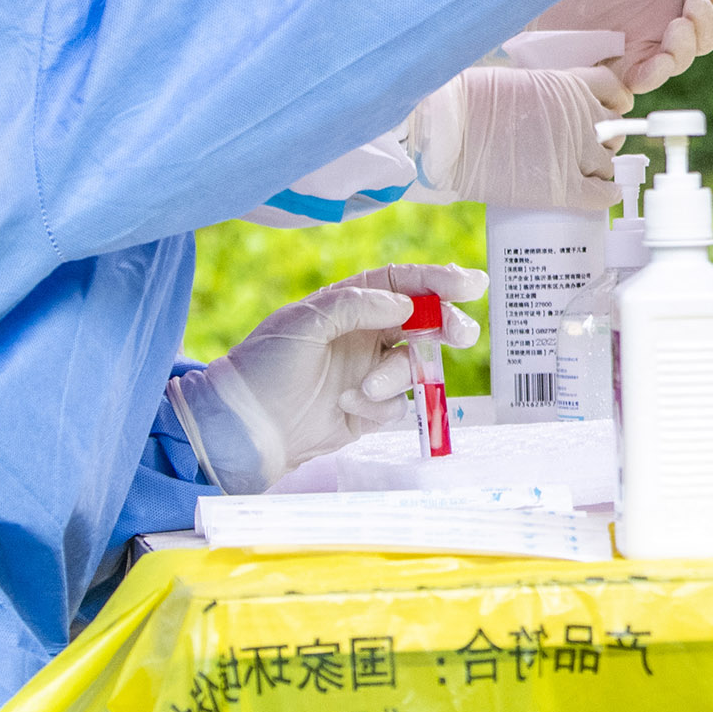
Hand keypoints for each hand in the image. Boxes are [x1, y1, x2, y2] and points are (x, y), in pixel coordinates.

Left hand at [176, 264, 489, 490]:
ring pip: (412, 364)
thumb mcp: (303, 324)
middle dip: (445, 325)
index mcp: (346, 305)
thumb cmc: (264, 368)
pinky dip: (380, 406)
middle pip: (421, 322)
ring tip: (364, 391)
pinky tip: (349, 409)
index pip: (400, 284)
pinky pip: (397, 403)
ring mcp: (367, 373)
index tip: (471, 284)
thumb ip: (355, 306)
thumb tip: (405, 304)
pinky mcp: (367, 410)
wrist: (242, 430)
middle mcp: (362, 336)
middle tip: (460, 334)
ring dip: (397, 375)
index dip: (436, 281)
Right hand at [445, 67, 620, 206]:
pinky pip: (603, 195)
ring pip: (608, 165)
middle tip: (584, 150)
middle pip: (614, 132)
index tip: (605, 115)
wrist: (450, 130)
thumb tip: (550, 114)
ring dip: (598, 170)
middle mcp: (582, 116)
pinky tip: (602, 196)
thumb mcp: (520, 82)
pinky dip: (606, 197)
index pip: (616, 92)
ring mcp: (575, 152)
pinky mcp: (563, 187)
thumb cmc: (470, 103)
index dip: (613, 106)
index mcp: (571, 85)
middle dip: (603, 141)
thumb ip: (546, 96)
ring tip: (579, 175)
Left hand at [532, 0, 712, 99]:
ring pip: (677, 62)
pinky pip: (641, 83)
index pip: (708, 9)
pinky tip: (651, 66)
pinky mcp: (613, 68)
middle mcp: (658, 26)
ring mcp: (638, 49)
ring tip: (676, 28)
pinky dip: (652, 78)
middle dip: (705, 26)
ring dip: (684, 50)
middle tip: (692, 6)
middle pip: (701, 40)